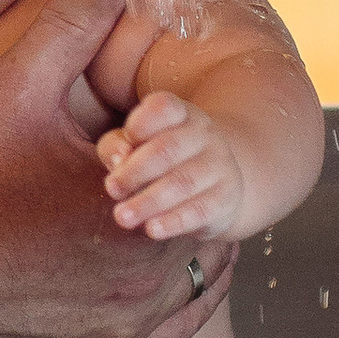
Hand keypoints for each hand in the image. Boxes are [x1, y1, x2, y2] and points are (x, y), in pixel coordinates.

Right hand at [0, 0, 234, 337]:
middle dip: (188, 194)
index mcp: (135, 214)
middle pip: (204, 226)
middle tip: (174, 167)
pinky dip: (179, 296)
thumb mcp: (14, 87)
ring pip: (197, 277)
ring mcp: (124, 324)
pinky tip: (171, 269)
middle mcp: (141, 281)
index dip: (188, 150)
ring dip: (189, 242)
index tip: (172, 135)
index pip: (204, 174)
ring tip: (172, 206)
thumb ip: (70, 29)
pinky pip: (173, 327)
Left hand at [96, 89, 244, 241]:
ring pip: (182, 183)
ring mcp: (219, 165)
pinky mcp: (226, 197)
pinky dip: (173, 222)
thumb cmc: (161, 161)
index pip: (163, 107)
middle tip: (112, 190)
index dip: (139, 125)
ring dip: (148, 202)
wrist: (217, 183)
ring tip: (122, 217)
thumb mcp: (135, 145)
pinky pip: (200, 210)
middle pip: (167, 149)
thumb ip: (116, 146)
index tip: (121, 151)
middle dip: (134, 172)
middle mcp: (203, 134)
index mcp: (180, 113)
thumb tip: (118, 159)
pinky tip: (152, 230)